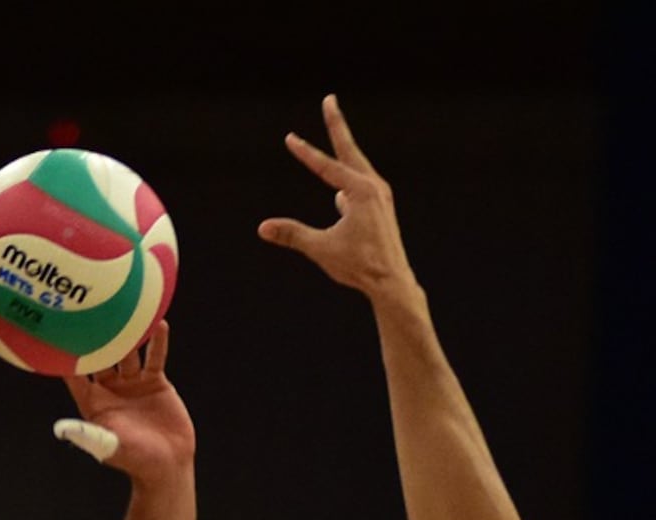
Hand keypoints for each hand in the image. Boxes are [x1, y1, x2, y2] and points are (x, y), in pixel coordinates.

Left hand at [51, 322, 195, 478]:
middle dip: (94, 335)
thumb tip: (60, 428)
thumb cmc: (133, 460)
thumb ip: (86, 434)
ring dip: (126, 333)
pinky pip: (155, 357)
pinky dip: (157, 342)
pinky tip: (159, 323)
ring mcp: (133, 383)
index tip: (54, 332)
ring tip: (124, 308)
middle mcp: (110, 388)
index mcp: (93, 401)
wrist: (167, 465)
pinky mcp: (155, 382)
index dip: (64, 355)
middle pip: (100, 355)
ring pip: (128, 352)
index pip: (74, 374)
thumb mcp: (107, 446)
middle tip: (88, 306)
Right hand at [256, 95, 418, 302]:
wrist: (392, 283)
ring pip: (357, 165)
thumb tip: (263, 228)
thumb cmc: (359, 265)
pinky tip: (339, 192)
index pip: (326, 166)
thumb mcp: (321, 248)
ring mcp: (381, 197)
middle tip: (329, 100)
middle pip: (349, 149)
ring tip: (335, 133)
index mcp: (360, 192)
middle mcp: (374, 187)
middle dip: (336, 124)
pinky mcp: (382, 209)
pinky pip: (362, 184)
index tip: (289, 138)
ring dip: (343, 150)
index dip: (306, 153)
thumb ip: (292, 234)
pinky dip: (349, 178)